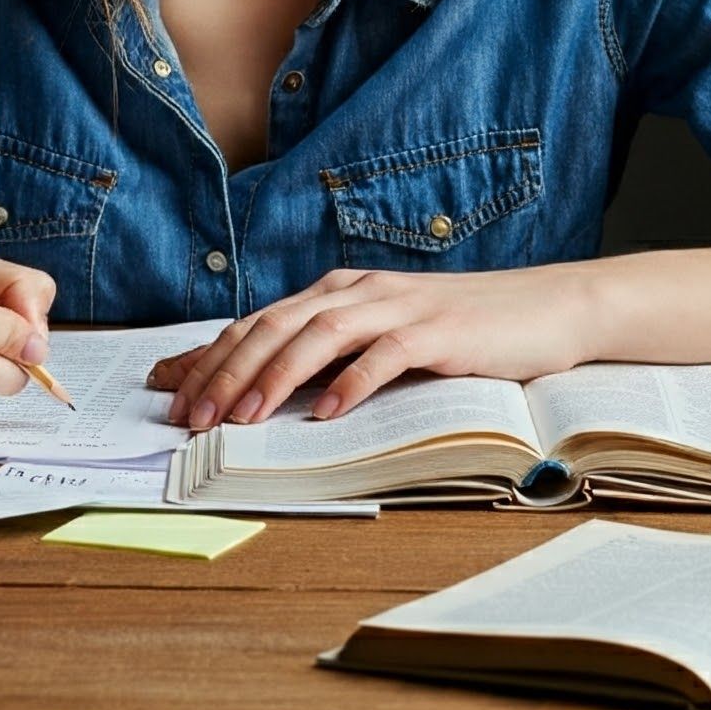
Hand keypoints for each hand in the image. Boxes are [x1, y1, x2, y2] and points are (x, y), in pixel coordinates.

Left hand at [147, 264, 596, 428]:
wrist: (545, 307)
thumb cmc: (459, 331)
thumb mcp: (382, 338)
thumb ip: (329, 355)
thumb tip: (264, 391)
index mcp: (338, 291)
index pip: (257, 321)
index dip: (208, 355)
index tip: (165, 388)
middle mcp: (358, 290)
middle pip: (275, 327)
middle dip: (225, 373)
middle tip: (190, 417)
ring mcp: (398, 306)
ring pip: (319, 336)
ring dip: (274, 379)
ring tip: (242, 419)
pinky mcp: (438, 331)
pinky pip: (386, 355)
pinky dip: (353, 383)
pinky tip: (327, 414)